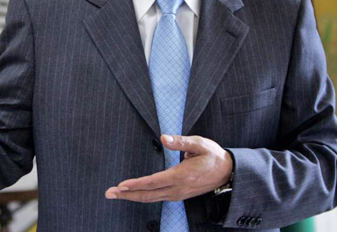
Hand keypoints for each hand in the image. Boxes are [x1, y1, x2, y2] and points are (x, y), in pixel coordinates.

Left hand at [105, 134, 232, 202]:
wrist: (227, 172)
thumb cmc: (212, 155)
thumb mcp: (199, 143)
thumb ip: (180, 141)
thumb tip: (163, 138)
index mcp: (182, 175)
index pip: (154, 182)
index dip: (136, 184)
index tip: (121, 185)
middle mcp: (178, 188)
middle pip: (148, 194)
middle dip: (127, 195)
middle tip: (109, 193)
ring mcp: (178, 194)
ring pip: (151, 198)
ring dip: (132, 197)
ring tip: (115, 194)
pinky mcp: (178, 195)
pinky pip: (156, 198)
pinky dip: (142, 197)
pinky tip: (133, 195)